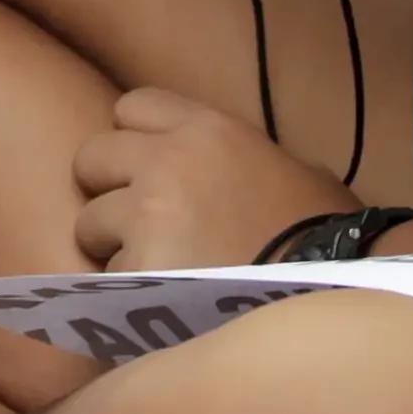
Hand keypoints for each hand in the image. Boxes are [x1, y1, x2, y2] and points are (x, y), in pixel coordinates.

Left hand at [70, 88, 360, 270]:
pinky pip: (109, 280)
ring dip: (114, 248)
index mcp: (208, 129)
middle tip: (139, 223)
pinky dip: (130, 297)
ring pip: (88, 224)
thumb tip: (255, 174)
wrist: (324, 296)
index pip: (132, 106)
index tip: (150, 169)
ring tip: (157, 271)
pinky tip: (167, 307)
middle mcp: (166, 161)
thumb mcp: (298, 173)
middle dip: (107, 190)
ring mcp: (145, 216)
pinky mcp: (136, 271)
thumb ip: (254, 161)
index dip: (136, 140)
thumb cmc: (324, 235)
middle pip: (91, 158)